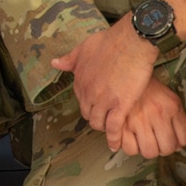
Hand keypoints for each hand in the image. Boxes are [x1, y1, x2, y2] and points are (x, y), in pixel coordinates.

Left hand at [53, 18, 157, 144]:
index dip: (88, 104)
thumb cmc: (110, 41)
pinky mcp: (120, 106)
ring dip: (103, 127)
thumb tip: (54, 63)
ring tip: (111, 132)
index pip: (80, 99)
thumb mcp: (85, 47)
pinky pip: (113, 128)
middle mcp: (88, 92)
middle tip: (105, 119)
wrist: (131, 42)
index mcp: (79, 79)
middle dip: (95, 117)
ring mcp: (103, 100)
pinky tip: (115, 144)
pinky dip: (113, 138)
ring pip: (98, 123)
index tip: (96, 106)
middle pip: (87, 113)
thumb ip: (70, 59)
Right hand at [110, 80, 185, 159]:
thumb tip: (179, 145)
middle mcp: (157, 113)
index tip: (172, 140)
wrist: (120, 69)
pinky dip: (129, 147)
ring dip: (146, 149)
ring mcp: (139, 119)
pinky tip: (129, 138)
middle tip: (156, 140)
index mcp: (172, 106)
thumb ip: (176, 118)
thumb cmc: (144, 85)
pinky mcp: (121, 124)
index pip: (185, 138)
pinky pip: (130, 149)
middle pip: (167, 148)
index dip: (179, 143)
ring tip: (142, 140)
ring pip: (149, 152)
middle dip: (162, 148)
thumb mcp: (167, 96)